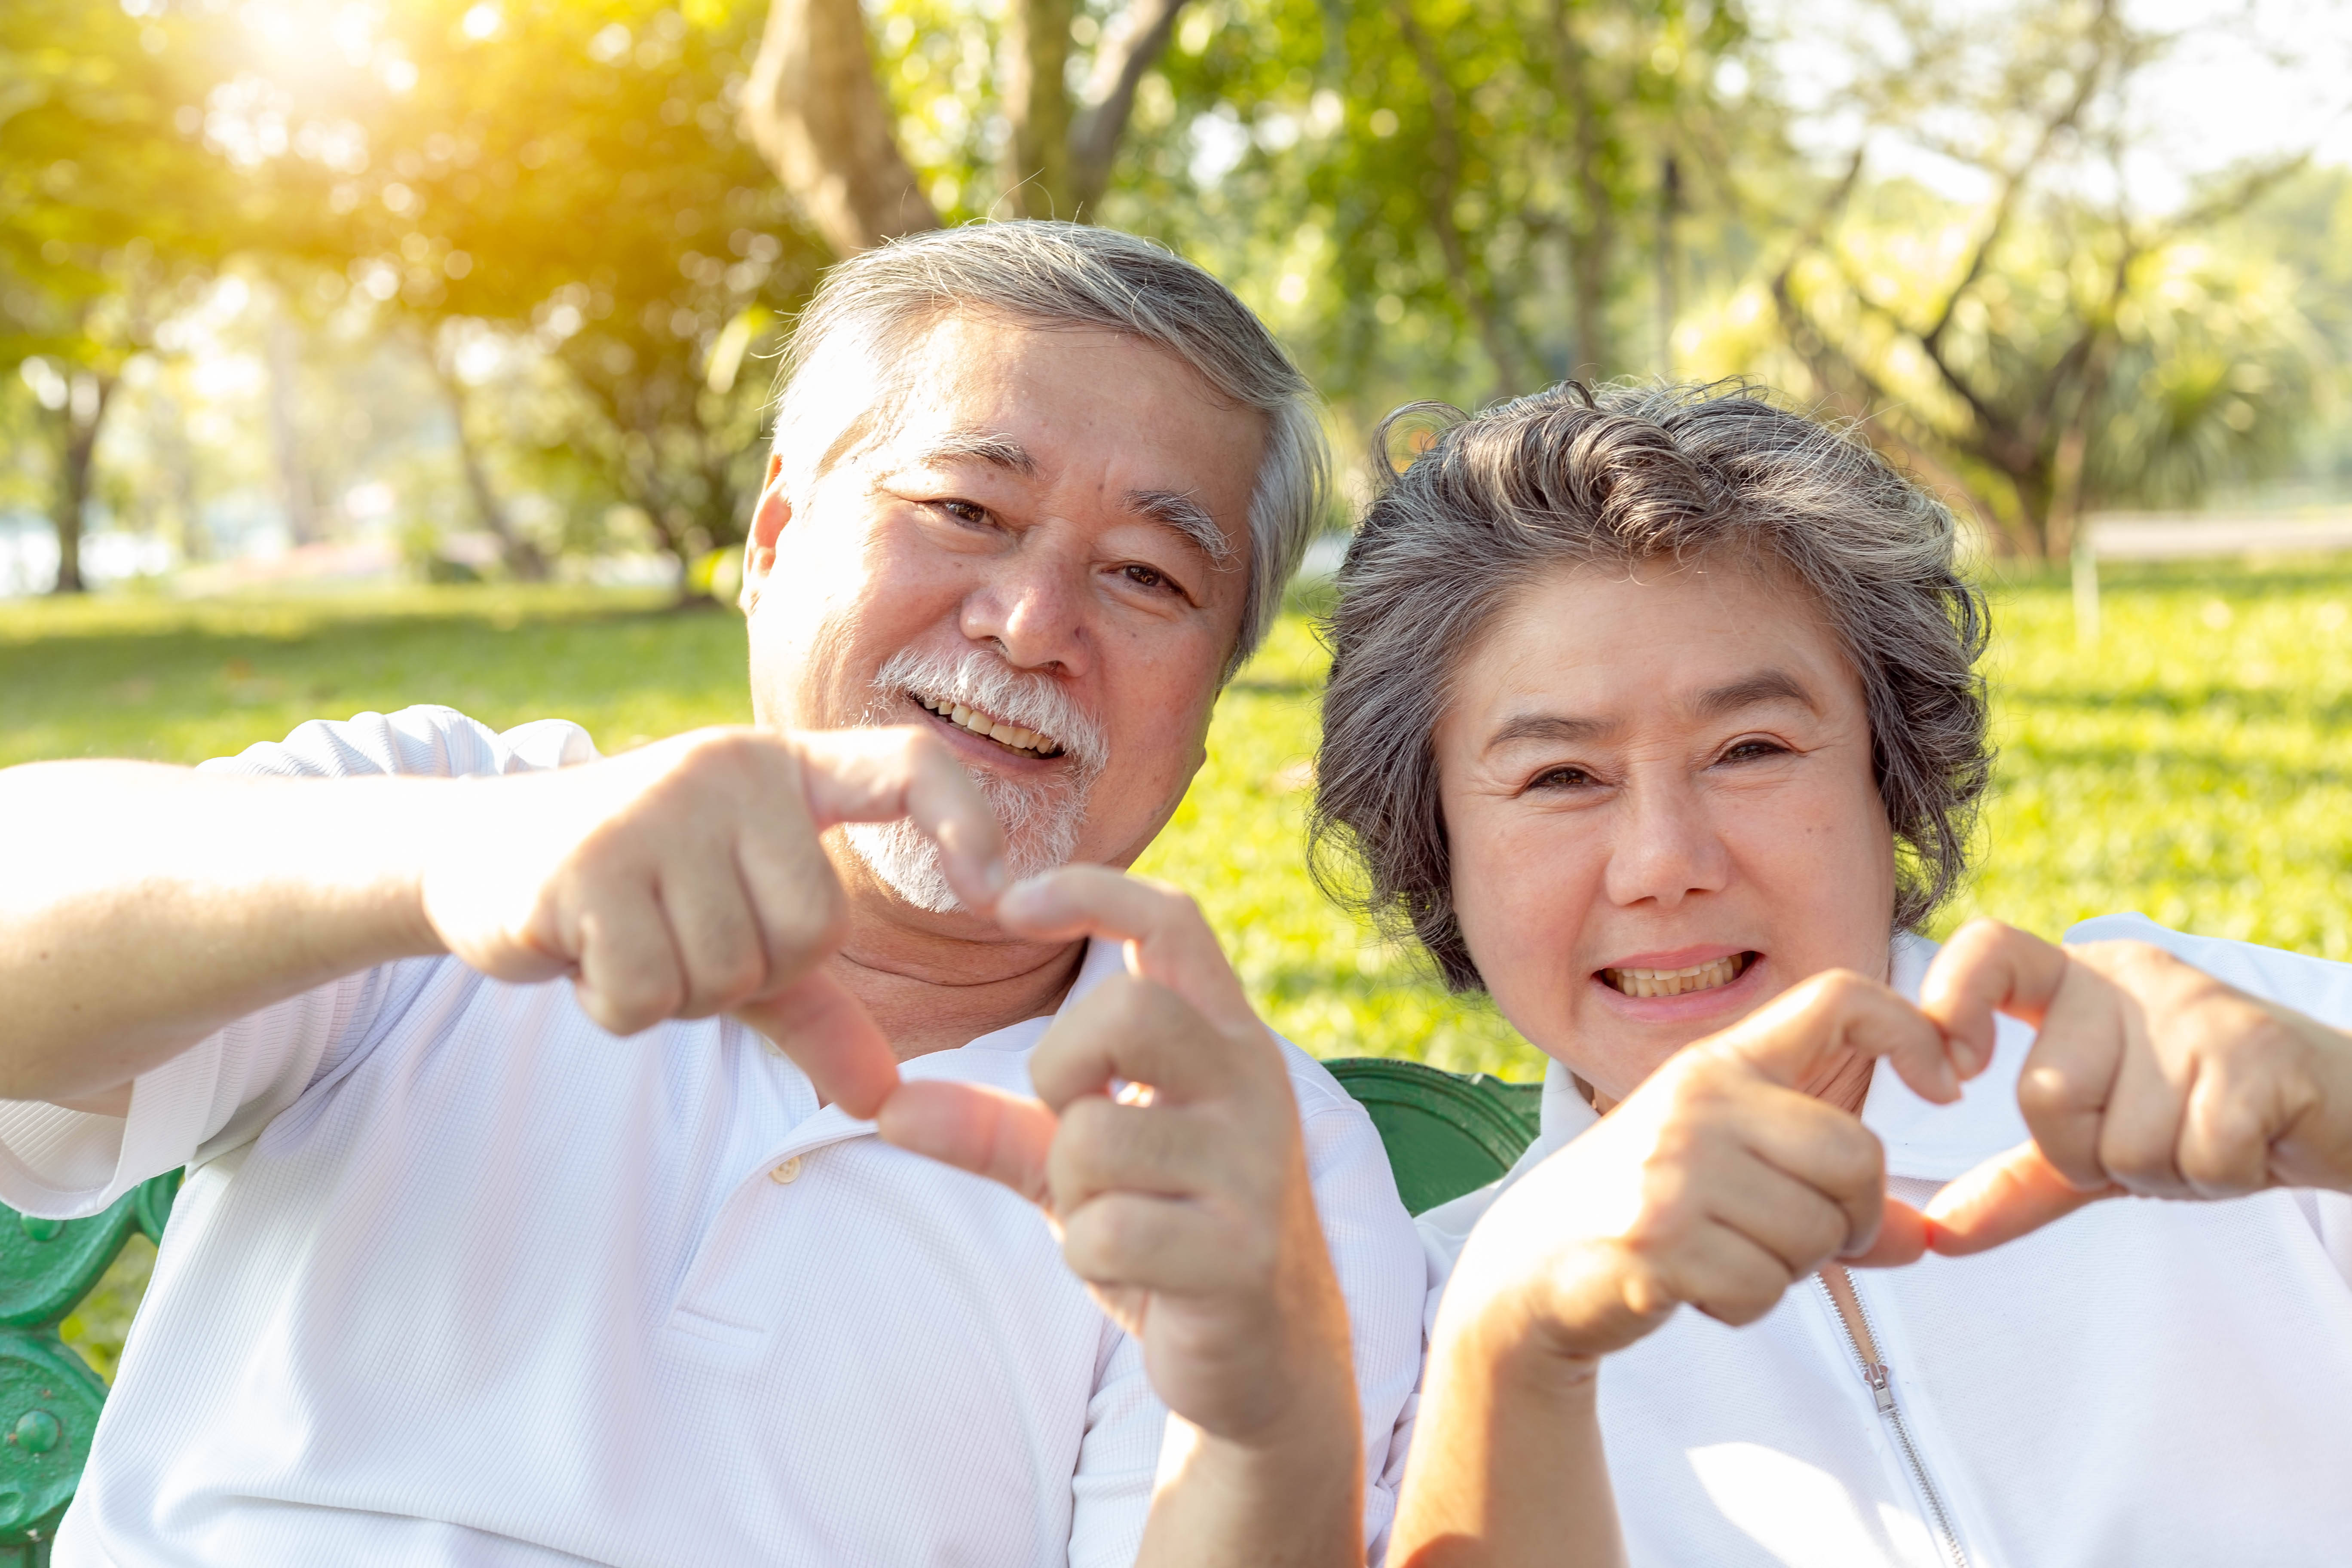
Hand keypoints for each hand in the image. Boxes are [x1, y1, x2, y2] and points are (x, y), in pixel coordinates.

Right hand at [418, 726, 1005, 1115]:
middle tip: (682, 935)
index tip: (1001, 893)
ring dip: (677, 991)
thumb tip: (886, 1099)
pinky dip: (618, 1004)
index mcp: (785, 770)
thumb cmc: (637, 891)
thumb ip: (818, 1009)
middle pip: (809, 933)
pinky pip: (648, 994)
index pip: (910, 767)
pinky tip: (584, 951)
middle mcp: (730, 770)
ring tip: (629, 935)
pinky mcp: (583, 867)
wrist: (481, 853)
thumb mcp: (736, 931)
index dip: (969, 821)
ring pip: (725, 973)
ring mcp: (654, 811)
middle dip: (749, 972)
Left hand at [876, 867, 1356, 1448]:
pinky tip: (1135, 1269)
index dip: (1089, 891)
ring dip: (1072, 1190)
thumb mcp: (1082, 1162)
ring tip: (1117, 1215)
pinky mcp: (1239, 1254)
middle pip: (1130, 1012)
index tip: (1010, 902)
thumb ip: (994, 1125)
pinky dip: (1091, 1256)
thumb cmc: (1170, 1227)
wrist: (1267, 1351)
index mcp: (1224, 1038)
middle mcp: (1252, 1084)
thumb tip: (887, 1108)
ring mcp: (1253, 1169)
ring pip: (1095, 1138)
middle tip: (1072, 1121)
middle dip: (1062, 1068)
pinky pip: (1106, 1233)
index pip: (1171, 920)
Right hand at [1446, 971, 1955, 1367]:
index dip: (1911, 1028)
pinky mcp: (1658, 1240)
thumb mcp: (1727, 1169)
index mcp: (1719, 1063)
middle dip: (1851, 1219)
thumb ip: (1825, 1188)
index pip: (1837, 998)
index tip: (1948, 1083)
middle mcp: (1699, 1100)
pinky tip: (1696, 1286)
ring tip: (1726, 1256)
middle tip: (1801, 1240)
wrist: (1530, 1264)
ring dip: (1790, 1269)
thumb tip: (1927, 1240)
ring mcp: (1674, 1168)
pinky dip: (1745, 1305)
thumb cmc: (1643, 1209)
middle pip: (1857, 1155)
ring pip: (1818, 1233)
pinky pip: (1765, 1288)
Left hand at [1918, 919, 2351, 1254]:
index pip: (1985, 951)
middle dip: (2094, 1154)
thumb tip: (1934, 1235)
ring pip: (2121, 1142)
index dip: (1951, 1007)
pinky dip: (2218, 1176)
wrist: (2344, 1114)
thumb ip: (2016, 1184)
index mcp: (2075, 981)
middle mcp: (2127, 978)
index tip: (1951, 1076)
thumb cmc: (2211, 1117)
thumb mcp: (2102, 1148)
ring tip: (2207, 1134)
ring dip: (2166, 1170)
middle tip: (2160, 1132)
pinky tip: (2249, 1142)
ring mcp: (2195, 1010)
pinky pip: (2197, 1158)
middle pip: (2043, 1096)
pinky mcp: (2260, 1052)